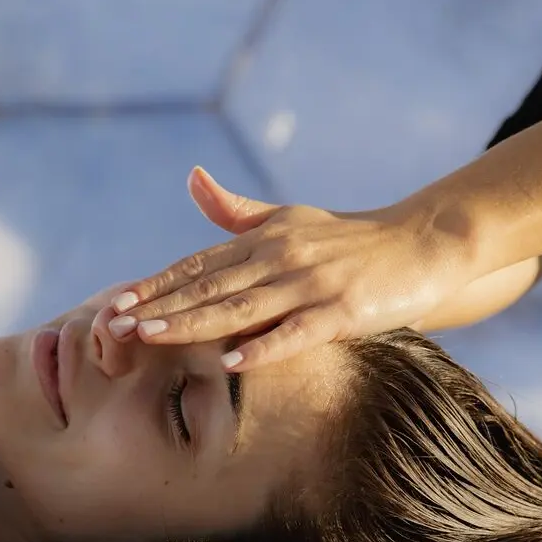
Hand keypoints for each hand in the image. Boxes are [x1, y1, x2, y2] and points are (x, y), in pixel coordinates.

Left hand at [100, 168, 476, 370]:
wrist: (425, 243)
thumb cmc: (350, 238)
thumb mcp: (289, 218)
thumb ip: (237, 211)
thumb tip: (192, 179)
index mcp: (263, 239)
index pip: (197, 265)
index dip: (155, 284)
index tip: (116, 303)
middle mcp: (280, 258)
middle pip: (208, 287)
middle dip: (159, 307)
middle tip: (115, 326)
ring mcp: (311, 284)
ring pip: (241, 308)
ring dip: (192, 324)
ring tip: (151, 338)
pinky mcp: (344, 311)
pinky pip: (296, 333)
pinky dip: (262, 347)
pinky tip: (230, 362)